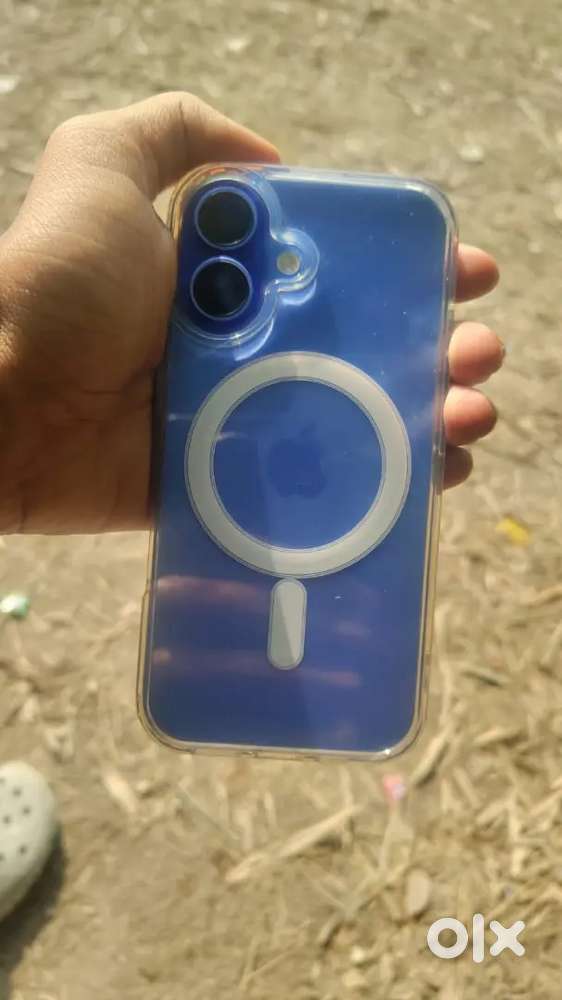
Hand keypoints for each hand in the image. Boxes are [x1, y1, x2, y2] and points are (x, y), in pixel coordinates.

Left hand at [0, 92, 501, 532]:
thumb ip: (175, 131)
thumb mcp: (99, 164)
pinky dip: (381, 491)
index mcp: (234, 278)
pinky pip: (315, 492)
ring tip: (467, 417)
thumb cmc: (53, 282)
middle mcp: (247, 346)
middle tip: (473, 355)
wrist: (0, 400)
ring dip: (428, 417)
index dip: (410, 268)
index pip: (344, 270)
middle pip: (366, 348)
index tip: (460, 274)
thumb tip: (269, 157)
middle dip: (437, 347)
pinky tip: (432, 482)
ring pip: (355, 421)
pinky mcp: (226, 484)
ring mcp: (240, 419)